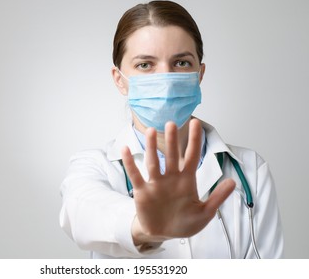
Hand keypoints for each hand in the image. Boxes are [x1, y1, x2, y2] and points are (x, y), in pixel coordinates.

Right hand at [121, 119, 234, 244]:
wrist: (163, 234)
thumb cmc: (184, 222)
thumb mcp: (204, 213)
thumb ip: (217, 197)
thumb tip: (232, 181)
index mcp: (186, 181)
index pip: (192, 157)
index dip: (194, 141)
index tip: (196, 123)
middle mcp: (171, 178)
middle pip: (172, 156)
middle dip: (172, 140)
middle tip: (171, 123)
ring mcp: (156, 184)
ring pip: (153, 162)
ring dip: (152, 147)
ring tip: (151, 131)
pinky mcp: (142, 192)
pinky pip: (135, 175)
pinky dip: (130, 163)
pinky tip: (125, 150)